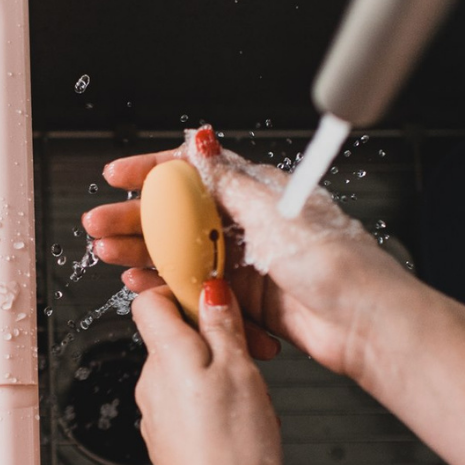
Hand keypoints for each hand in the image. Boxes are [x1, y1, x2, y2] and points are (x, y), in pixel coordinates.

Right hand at [85, 144, 413, 378]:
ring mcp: (244, 262)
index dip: (151, 172)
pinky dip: (165, 285)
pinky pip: (193, 287)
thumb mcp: (274, 213)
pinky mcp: (243, 298)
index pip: (193, 173)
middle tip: (100, 224)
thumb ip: (228, 182)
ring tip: (109, 253)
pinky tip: (142, 283)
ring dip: (142, 252)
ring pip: (179, 253)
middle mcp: (247, 224)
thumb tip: (200, 141)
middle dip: (134, 218)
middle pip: (177, 216)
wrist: (364, 324)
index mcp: (257, 192)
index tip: (117, 177)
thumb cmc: (339, 264)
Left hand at [132, 280, 280, 464]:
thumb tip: (209, 290)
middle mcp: (151, 382)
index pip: (150, 300)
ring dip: (224, 379)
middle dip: (216, 342)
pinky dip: (218, 409)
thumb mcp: (240, 372)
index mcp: (164, 355)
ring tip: (254, 404)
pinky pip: (193, 407)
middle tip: (253, 360)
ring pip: (190, 374)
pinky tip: (244, 430)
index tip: (214, 298)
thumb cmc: (231, 452)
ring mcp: (157, 413)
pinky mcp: (168, 440)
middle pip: (176, 339)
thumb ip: (222, 326)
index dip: (180, 292)